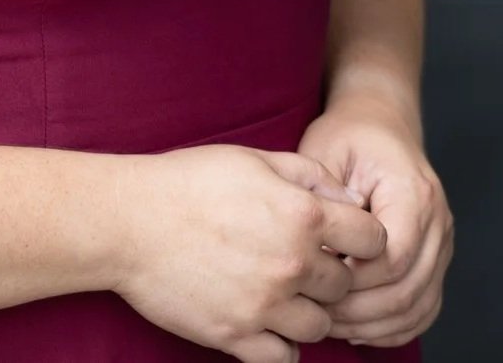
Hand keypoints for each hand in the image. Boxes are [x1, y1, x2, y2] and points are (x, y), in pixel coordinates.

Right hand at [109, 144, 390, 362]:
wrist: (128, 220)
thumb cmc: (188, 182)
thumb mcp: (254, 160)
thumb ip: (310, 176)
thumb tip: (349, 202)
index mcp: (302, 216)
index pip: (374, 241)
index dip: (363, 239)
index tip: (344, 239)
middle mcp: (291, 264)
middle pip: (346, 286)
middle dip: (331, 274)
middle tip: (301, 262)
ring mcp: (264, 305)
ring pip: (320, 327)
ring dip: (308, 311)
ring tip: (281, 292)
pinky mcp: (235, 335)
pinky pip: (284, 358)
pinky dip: (281, 344)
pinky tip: (265, 321)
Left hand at [295, 98, 451, 347]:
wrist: (380, 123)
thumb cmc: (348, 137)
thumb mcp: (326, 154)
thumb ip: (323, 202)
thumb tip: (322, 256)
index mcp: (413, 193)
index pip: (392, 258)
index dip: (352, 282)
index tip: (313, 284)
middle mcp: (438, 221)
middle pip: (407, 289)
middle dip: (358, 311)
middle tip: (315, 314)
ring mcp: (443, 244)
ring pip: (418, 307)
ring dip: (373, 325)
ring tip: (330, 324)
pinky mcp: (437, 260)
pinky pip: (424, 309)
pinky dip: (392, 327)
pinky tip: (357, 327)